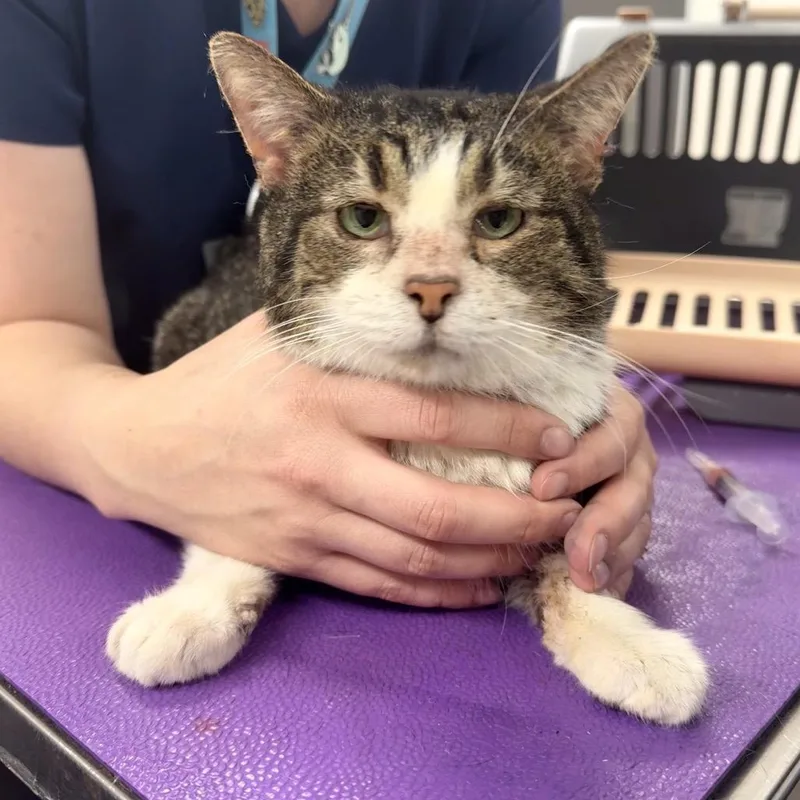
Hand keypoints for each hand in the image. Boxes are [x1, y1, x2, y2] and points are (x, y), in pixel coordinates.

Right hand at [89, 313, 581, 608]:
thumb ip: (347, 324)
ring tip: (538, 553)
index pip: (434, 418)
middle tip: (567, 513)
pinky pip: (379, 586)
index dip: (506, 431)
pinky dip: (436, 593)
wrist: (140, 448)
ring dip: (487, 562)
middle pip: (436, 508)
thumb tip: (423, 305)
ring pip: (415, 558)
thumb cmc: (217, 380)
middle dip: (515, 519)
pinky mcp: (294, 559)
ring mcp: (306, 522)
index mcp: (323, 396)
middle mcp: (319, 464)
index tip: (557, 438)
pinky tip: (479, 587)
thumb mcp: (276, 333)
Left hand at [530, 384, 655, 597]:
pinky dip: (615, 573)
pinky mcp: (627, 524)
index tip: (541, 487)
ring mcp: (632, 489)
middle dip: (606, 523)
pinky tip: (596, 591)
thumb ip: (523, 412)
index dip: (582, 463)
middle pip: (632, 488)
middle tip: (578, 554)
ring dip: (613, 555)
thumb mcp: (531, 398)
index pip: (611, 435)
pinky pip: (630, 552)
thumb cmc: (531, 405)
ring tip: (586, 580)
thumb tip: (501, 433)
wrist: (543, 423)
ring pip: (637, 524)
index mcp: (614, 413)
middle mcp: (631, 451)